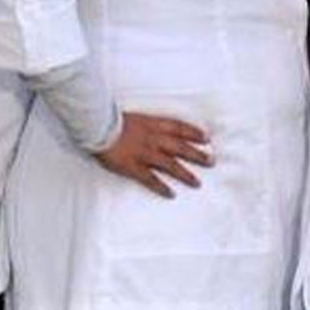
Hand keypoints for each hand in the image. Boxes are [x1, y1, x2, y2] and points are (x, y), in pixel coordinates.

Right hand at [93, 112, 211, 197]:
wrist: (98, 124)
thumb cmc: (111, 118)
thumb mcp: (133, 116)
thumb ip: (145, 123)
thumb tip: (151, 127)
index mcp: (152, 124)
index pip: (179, 128)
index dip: (193, 133)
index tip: (206, 138)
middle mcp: (153, 139)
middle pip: (180, 147)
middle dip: (197, 155)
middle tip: (211, 161)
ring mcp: (144, 154)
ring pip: (170, 165)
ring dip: (185, 174)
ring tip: (197, 182)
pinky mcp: (133, 167)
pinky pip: (150, 179)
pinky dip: (161, 187)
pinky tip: (171, 194)